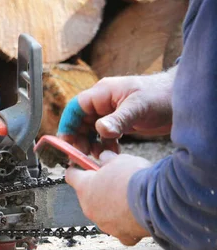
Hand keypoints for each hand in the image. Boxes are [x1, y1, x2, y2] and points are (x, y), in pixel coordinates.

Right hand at [60, 68, 175, 156]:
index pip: (76, 108)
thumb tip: (100, 130)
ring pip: (91, 131)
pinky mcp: (121, 123)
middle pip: (81, 121)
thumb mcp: (138, 107)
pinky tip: (112, 155)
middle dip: (79, 139)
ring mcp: (112, 113)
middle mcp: (104, 102)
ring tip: (98, 157)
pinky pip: (104, 136)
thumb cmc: (162, 95)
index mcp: (103, 93)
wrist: (184, 100)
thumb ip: (118, 119)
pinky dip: (105, 147)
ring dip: (92, 145)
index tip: (65, 142)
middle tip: (82, 155)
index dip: (67, 125)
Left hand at [65, 151, 151, 245]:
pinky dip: (127, 224)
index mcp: (85, 187)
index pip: (71, 176)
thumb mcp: (120, 160)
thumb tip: (104, 157)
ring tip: (130, 199)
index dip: (77, 170)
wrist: (156, 201)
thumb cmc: (135, 177)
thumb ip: (108, 159)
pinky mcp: (121, 235)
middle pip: (88, 196)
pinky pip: (121, 230)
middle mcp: (89, 208)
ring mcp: (104, 223)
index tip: (81, 166)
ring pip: (104, 214)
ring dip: (112, 207)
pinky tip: (137, 217)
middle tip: (114, 182)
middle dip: (99, 189)